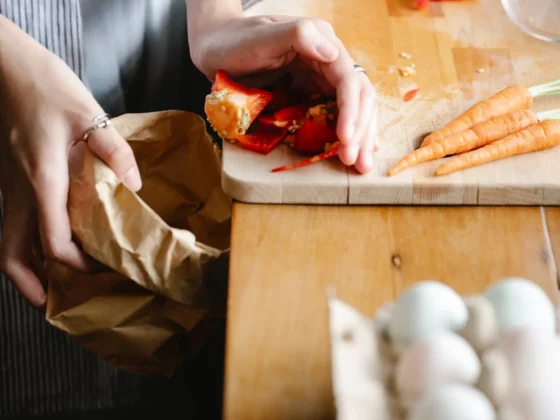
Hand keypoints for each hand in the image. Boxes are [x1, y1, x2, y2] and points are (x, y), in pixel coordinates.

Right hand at [0, 15, 141, 306]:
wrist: (7, 68)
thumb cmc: (47, 88)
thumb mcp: (89, 114)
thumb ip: (115, 153)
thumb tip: (134, 187)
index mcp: (42, 181)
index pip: (53, 242)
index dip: (77, 264)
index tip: (102, 268)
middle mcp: (19, 192)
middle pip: (12, 257)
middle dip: (32, 286)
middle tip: (56, 304)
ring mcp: (8, 188)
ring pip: (6, 244)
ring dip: (25, 270)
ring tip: (49, 286)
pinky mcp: (8, 180)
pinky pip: (11, 225)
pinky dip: (25, 245)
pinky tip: (45, 244)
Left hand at [191, 15, 378, 173]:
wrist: (215, 48)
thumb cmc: (234, 41)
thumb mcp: (262, 36)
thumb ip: (298, 36)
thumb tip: (333, 53)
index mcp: (322, 42)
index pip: (348, 79)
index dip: (351, 111)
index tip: (345, 139)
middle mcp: (327, 59)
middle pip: (358, 96)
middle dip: (360, 130)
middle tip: (355, 161)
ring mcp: (320, 77)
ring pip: (353, 107)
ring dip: (360, 136)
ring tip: (362, 164)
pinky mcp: (310, 92)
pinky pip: (335, 113)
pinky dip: (348, 131)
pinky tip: (358, 147)